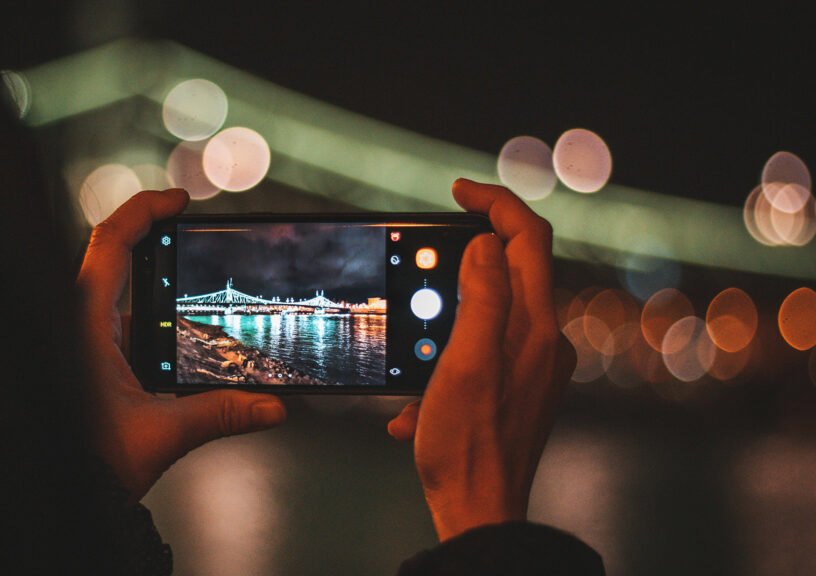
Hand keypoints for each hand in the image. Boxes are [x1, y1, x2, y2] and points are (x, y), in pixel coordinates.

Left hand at [77, 189, 286, 500]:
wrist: (56, 494)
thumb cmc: (87, 464)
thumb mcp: (160, 436)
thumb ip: (219, 414)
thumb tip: (272, 406)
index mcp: (83, 325)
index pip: (109, 242)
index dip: (144, 210)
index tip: (180, 201)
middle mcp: (79, 326)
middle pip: (116, 258)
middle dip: (159, 244)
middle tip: (198, 236)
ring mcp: (84, 343)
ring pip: (121, 295)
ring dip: (158, 287)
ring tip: (200, 287)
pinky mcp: (92, 363)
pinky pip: (123, 325)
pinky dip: (153, 319)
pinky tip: (182, 335)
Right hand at [387, 179, 575, 540]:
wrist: (480, 510)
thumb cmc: (467, 442)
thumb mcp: (466, 361)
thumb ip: (483, 296)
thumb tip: (488, 243)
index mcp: (533, 325)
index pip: (528, 238)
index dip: (495, 204)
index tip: (458, 191)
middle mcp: (542, 339)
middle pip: (515, 267)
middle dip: (468, 252)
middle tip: (425, 254)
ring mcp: (533, 365)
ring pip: (493, 310)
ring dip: (449, 314)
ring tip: (413, 350)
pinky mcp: (518, 388)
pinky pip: (483, 350)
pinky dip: (449, 357)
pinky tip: (416, 401)